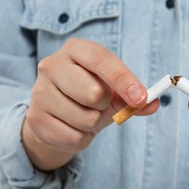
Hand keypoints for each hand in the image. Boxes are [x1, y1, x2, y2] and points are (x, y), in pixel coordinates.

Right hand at [22, 38, 158, 170]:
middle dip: (105, 105)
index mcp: (75, 50)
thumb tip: (153, 103)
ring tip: (85, 116)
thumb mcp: (114, 91)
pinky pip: (74, 136)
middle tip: (99, 104)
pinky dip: (81, 137)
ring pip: (86, 118)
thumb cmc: (90, 96)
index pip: (101, 60)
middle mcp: (52, 65)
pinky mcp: (35, 118)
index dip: (123, 80)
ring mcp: (39, 92)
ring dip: (94, 123)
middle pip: (93, 93)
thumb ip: (135, 97)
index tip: (141, 98)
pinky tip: (72, 127)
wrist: (58, 116)